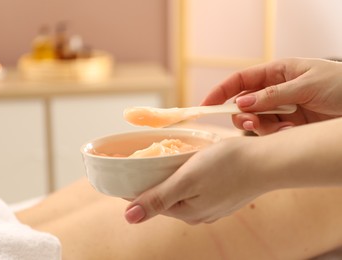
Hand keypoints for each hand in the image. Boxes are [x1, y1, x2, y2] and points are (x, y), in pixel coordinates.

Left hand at [124, 137, 265, 223]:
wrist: (268, 161)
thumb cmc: (228, 166)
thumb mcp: (187, 180)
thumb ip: (159, 199)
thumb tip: (129, 217)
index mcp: (188, 212)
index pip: (152, 202)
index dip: (135, 188)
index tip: (124, 173)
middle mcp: (199, 213)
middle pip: (166, 198)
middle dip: (153, 183)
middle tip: (140, 163)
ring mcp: (213, 205)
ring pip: (182, 192)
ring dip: (170, 179)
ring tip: (161, 162)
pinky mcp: (224, 194)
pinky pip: (197, 188)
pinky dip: (188, 177)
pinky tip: (188, 167)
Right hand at [201, 58, 341, 134]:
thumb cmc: (341, 85)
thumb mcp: (306, 84)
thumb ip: (273, 95)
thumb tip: (241, 102)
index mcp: (277, 73)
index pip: (241, 80)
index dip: (221, 91)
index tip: (206, 105)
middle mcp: (275, 92)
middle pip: (243, 104)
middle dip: (241, 114)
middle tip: (249, 123)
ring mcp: (282, 110)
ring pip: (255, 121)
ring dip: (259, 126)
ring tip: (276, 128)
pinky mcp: (290, 127)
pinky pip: (271, 133)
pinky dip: (275, 135)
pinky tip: (291, 131)